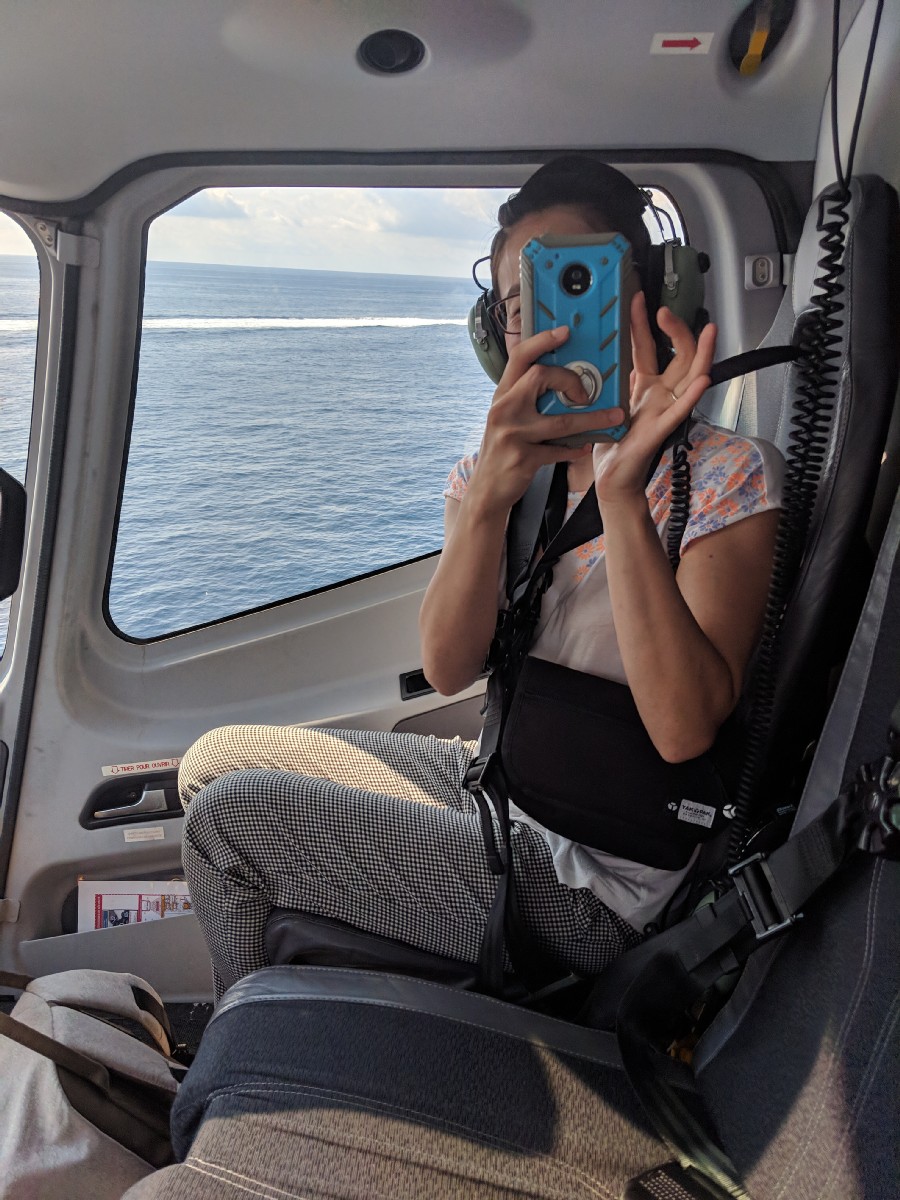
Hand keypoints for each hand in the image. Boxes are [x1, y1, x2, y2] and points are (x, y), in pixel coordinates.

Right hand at [471, 325, 625, 512]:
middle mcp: (503, 409)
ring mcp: (512, 434)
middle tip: (587, 394)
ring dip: (593, 418)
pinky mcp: (523, 458)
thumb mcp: (506, 418)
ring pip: (561, 420)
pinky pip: (559, 450)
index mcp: (502, 395)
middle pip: (541, 377)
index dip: (543, 340)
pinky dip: (576, 449)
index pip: (520, 356)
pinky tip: (585, 447)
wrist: (486, 491)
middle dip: (571, 380)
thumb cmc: (502, 450)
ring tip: (614, 416)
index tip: (565, 332)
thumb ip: (525, 398)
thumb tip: (558, 378)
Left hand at [592, 293, 715, 503]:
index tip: (637, 297)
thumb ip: (619, 379)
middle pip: (679, 355)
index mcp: (645, 386)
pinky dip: (691, 396)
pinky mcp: (661, 430)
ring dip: (701, 354)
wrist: (613, 478)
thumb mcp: (611, 402)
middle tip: (667, 310)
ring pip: (690, 377)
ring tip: (709, 331)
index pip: (647, 346)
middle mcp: (659, 395)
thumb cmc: (614, 445)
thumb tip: (613, 353)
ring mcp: (663, 410)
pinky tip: (702, 381)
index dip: (643, 321)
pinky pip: (680, 410)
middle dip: (677, 330)